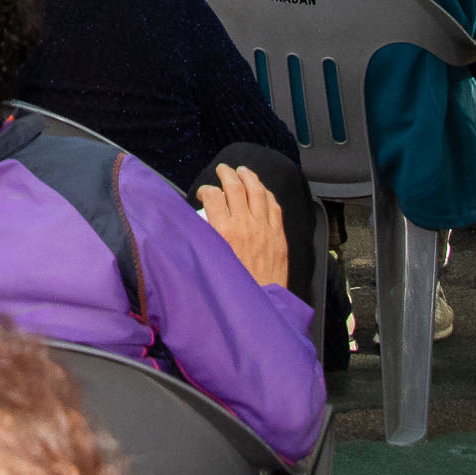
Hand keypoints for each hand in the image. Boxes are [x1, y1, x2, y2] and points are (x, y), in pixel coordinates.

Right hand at [195, 163, 290, 289]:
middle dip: (227, 174)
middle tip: (223, 169)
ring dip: (249, 177)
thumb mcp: (209, 261)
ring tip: (243, 170)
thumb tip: (197, 224)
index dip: (206, 190)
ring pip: (257, 192)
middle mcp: (245, 225)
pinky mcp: (278, 236)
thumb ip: (204, 238)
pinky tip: (263, 190)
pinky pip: (274, 206)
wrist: (260, 305)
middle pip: (235, 187)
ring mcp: (264, 229)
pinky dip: (267, 194)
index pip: (213, 196)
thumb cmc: (232, 288)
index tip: (204, 193)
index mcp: (224, 231)